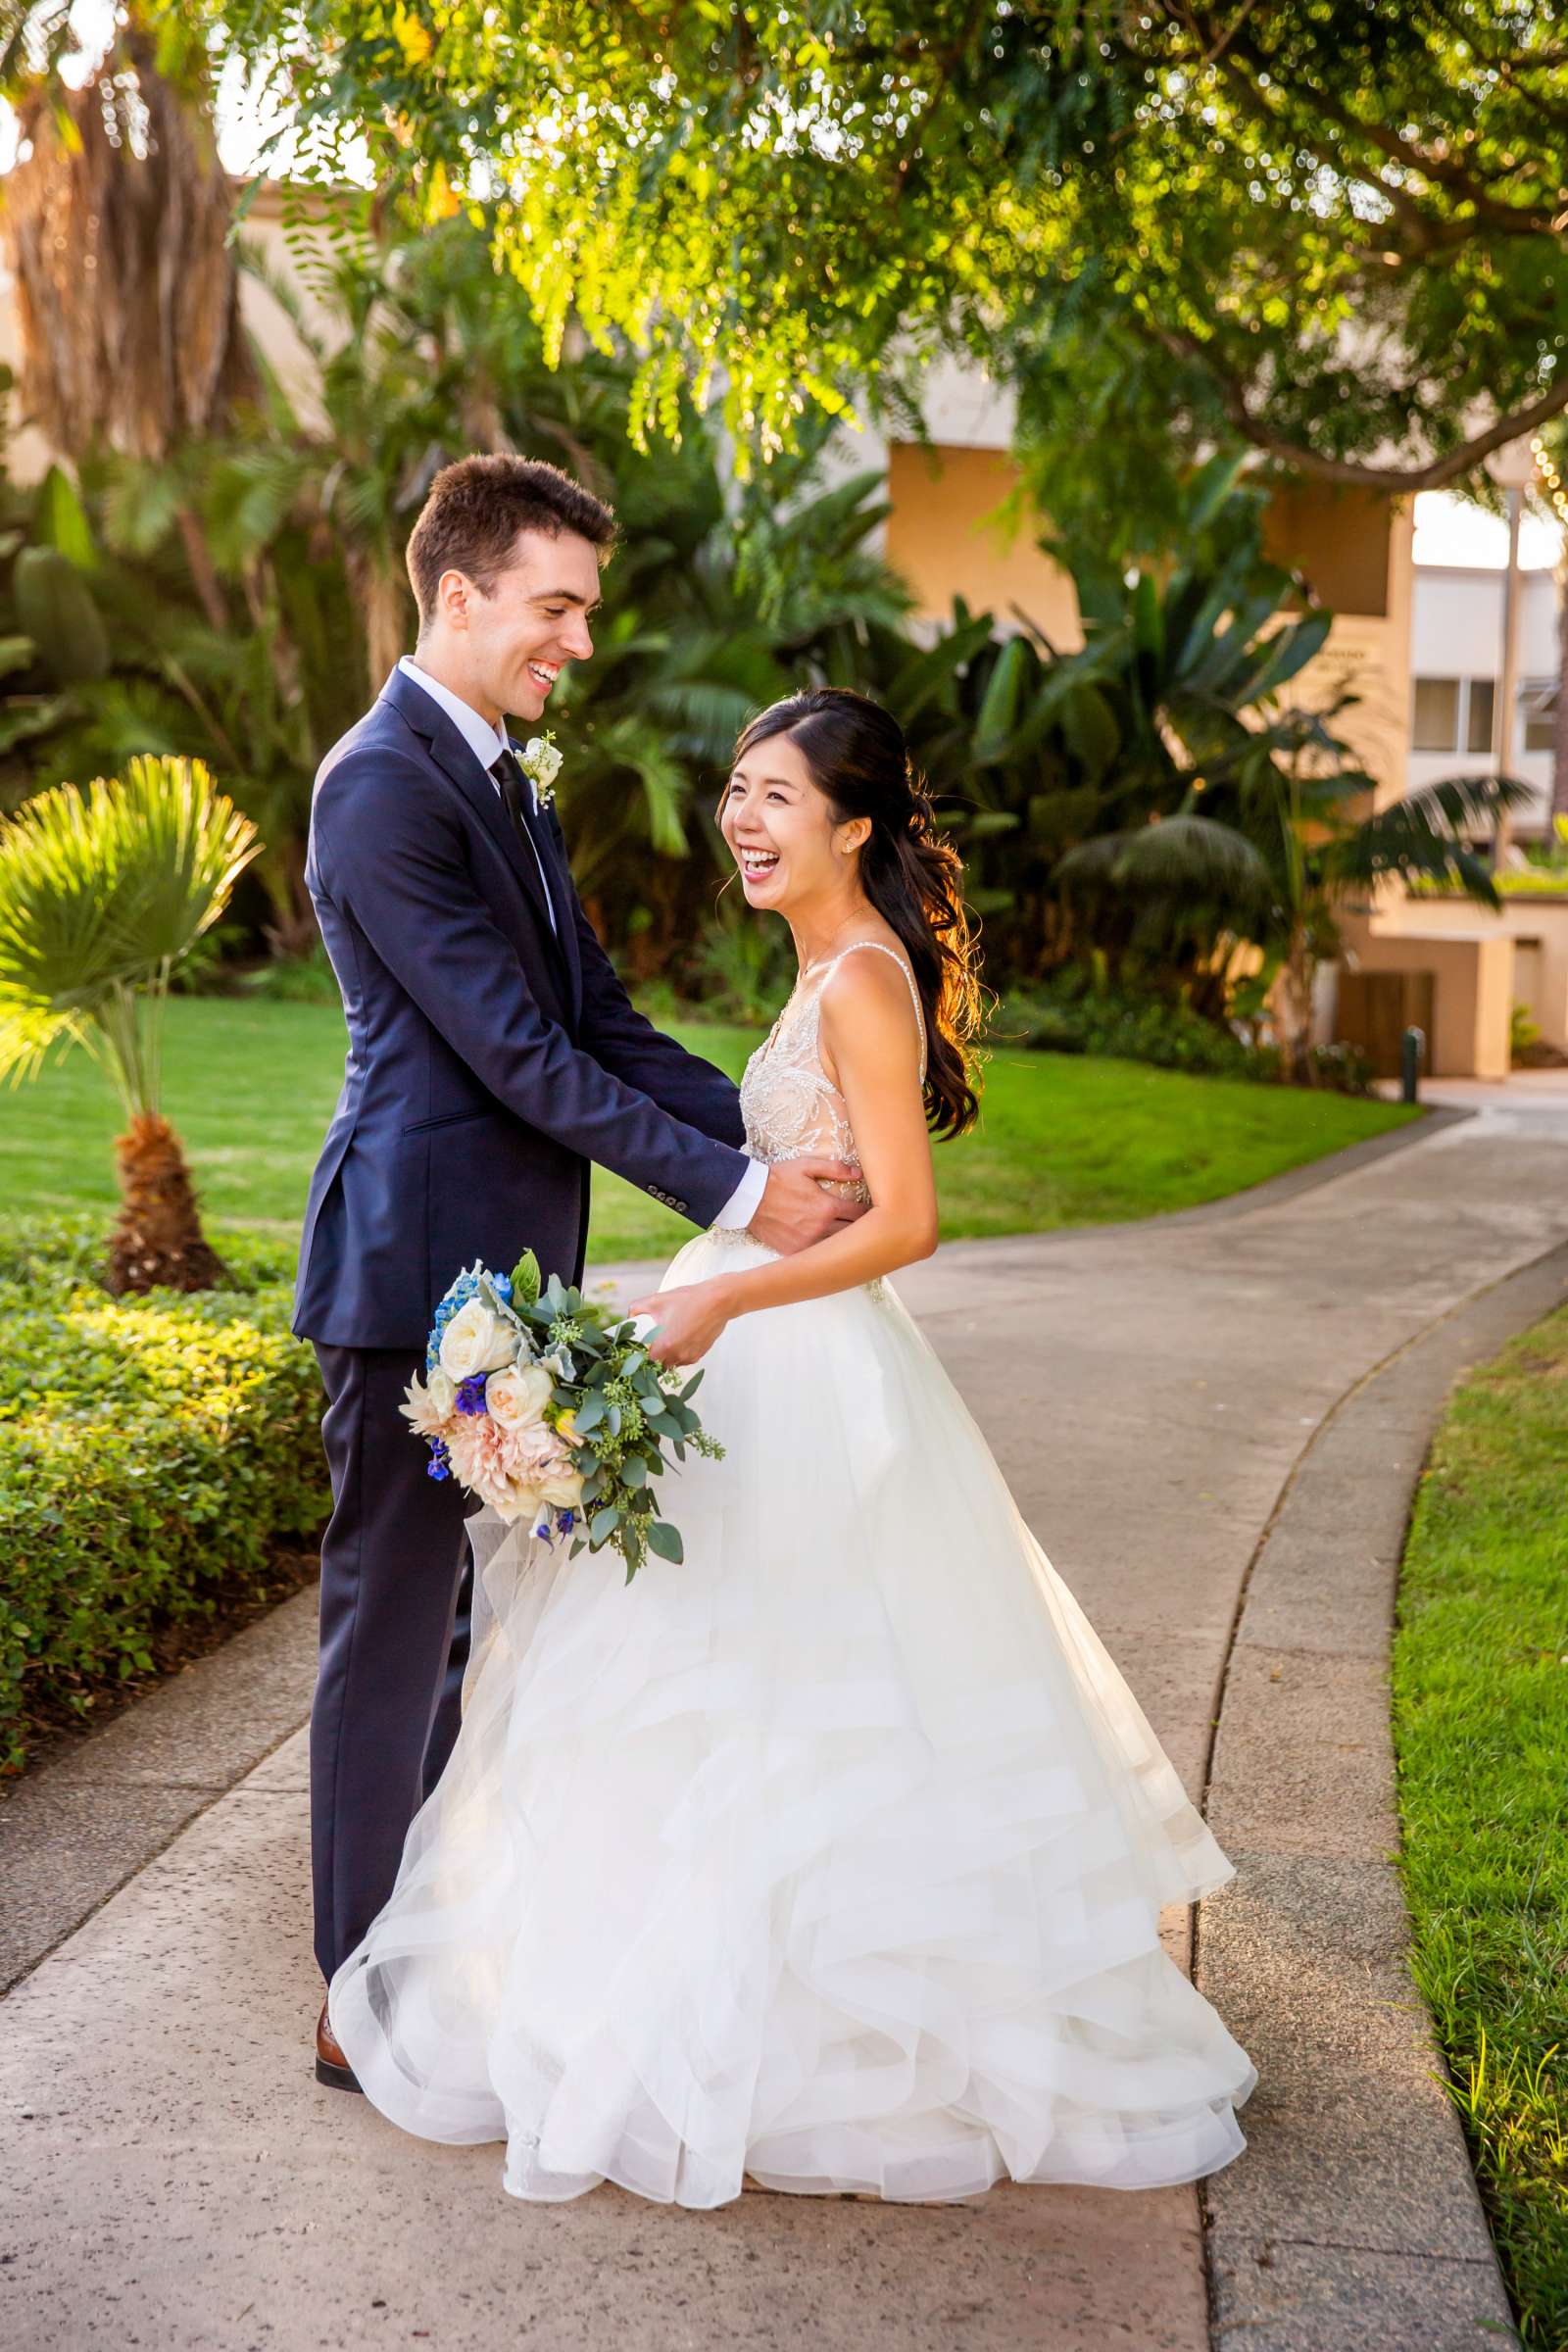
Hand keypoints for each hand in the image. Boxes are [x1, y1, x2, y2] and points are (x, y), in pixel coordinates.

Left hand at [625, 1279, 733, 1366]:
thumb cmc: (689, 1300)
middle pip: (658, 1365)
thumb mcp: (657, 1300)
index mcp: (665, 1346)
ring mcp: (690, 1357)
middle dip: (653, 1356)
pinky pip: (683, 1359)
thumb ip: (636, 1309)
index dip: (640, 1356)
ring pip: (671, 1363)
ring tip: (667, 1337)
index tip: (638, 1348)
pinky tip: (680, 1337)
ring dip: (666, 1355)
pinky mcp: (699, 1355)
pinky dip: (679, 1352)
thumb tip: (629, 1318)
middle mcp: (678, 1356)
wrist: (718, 1301)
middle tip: (651, 1342)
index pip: (645, 1362)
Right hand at [748, 1159, 867, 1255]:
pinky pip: (815, 1254)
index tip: (870, 1211)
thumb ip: (835, 1169)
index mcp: (827, 1207)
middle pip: (852, 1233)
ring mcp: (807, 1243)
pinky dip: (822, 1249)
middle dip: (860, 1228)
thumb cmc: (778, 1179)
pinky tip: (825, 1244)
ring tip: (848, 1236)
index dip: (867, 1212)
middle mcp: (820, 1228)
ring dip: (842, 1240)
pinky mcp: (794, 1251)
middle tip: (865, 1224)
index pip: (859, 1214)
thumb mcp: (806, 1166)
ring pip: (836, 1246)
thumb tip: (859, 1174)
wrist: (750, 1197)